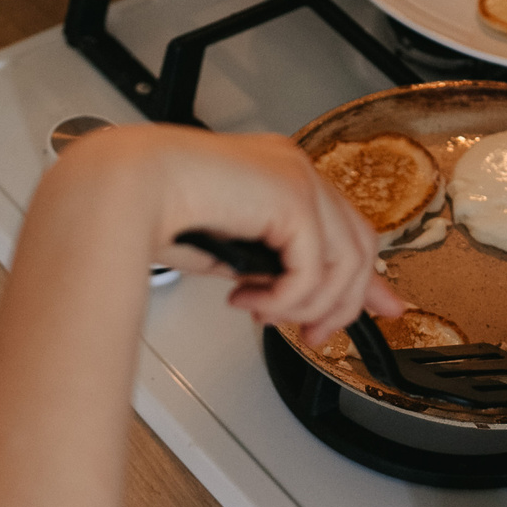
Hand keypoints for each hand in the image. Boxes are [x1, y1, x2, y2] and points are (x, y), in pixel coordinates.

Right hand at [71, 125, 404, 344]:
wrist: (122, 190)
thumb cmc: (152, 212)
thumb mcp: (233, 254)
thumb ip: (275, 272)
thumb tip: (303, 306)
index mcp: (281, 174)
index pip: (348, 227)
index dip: (369, 277)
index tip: (384, 309)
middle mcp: (296, 169)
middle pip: (359, 246)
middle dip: (346, 302)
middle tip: (316, 337)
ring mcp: (298, 178)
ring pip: (344, 263)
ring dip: (307, 306)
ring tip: (264, 315)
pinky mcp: (292, 196)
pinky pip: (313, 269)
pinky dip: (286, 298)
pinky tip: (248, 299)